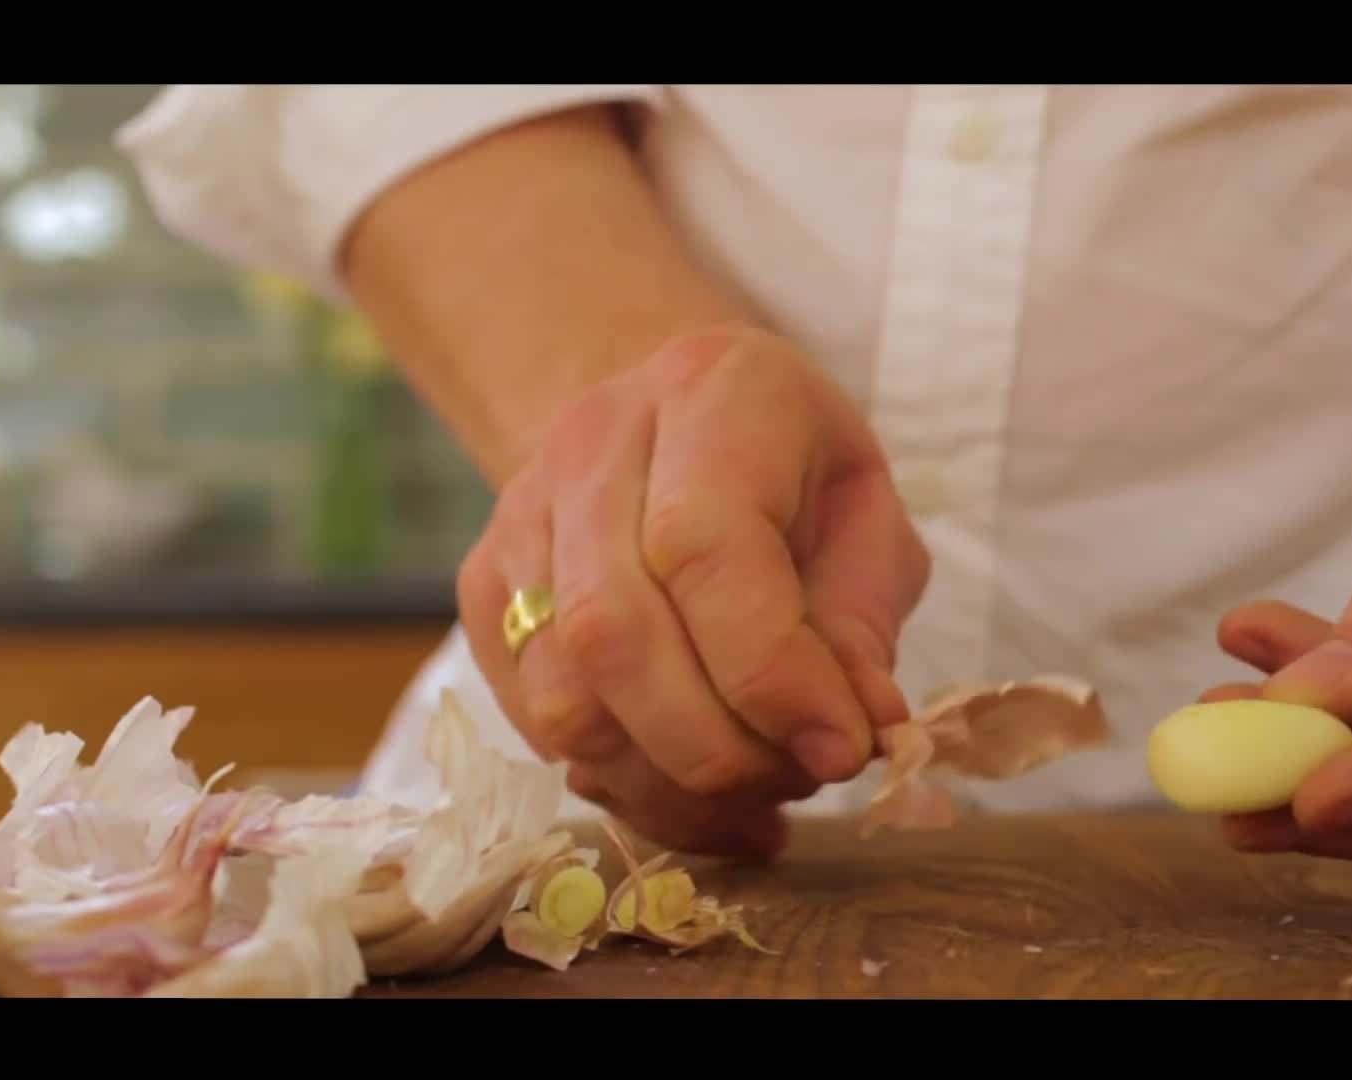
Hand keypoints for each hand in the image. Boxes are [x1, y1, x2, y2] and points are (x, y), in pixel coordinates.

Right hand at [455, 323, 929, 859]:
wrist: (681, 422)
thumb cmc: (792, 474)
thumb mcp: (868, 522)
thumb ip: (863, 627)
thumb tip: (854, 738)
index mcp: (710, 393)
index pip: (703, 546)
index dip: (769, 673)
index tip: (839, 748)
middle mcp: (593, 442)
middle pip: (615, 635)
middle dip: (715, 748)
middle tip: (798, 780)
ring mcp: (520, 515)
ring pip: (564, 698)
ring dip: (668, 783)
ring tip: (752, 793)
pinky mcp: (484, 589)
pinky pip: (535, 723)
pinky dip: (623, 785)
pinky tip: (692, 787)